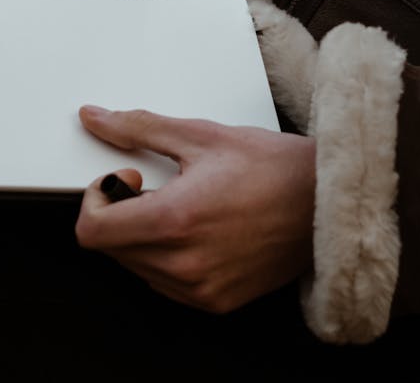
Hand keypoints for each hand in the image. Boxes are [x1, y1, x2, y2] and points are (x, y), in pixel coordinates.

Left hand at [75, 106, 315, 313]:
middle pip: (111, 248)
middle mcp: (183, 263)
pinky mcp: (217, 302)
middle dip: (122, 214)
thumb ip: (138, 128)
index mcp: (173, 221)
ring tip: (186, 208)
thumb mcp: (200, 135)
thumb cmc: (274, 167)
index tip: (126, 179)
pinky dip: (168, 258)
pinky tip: (199, 231)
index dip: (96, 200)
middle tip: (158, 187)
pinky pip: (166, 284)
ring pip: (137, 267)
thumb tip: (95, 119)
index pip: (91, 231)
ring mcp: (200, 288)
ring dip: (144, 237)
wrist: (328, 203)